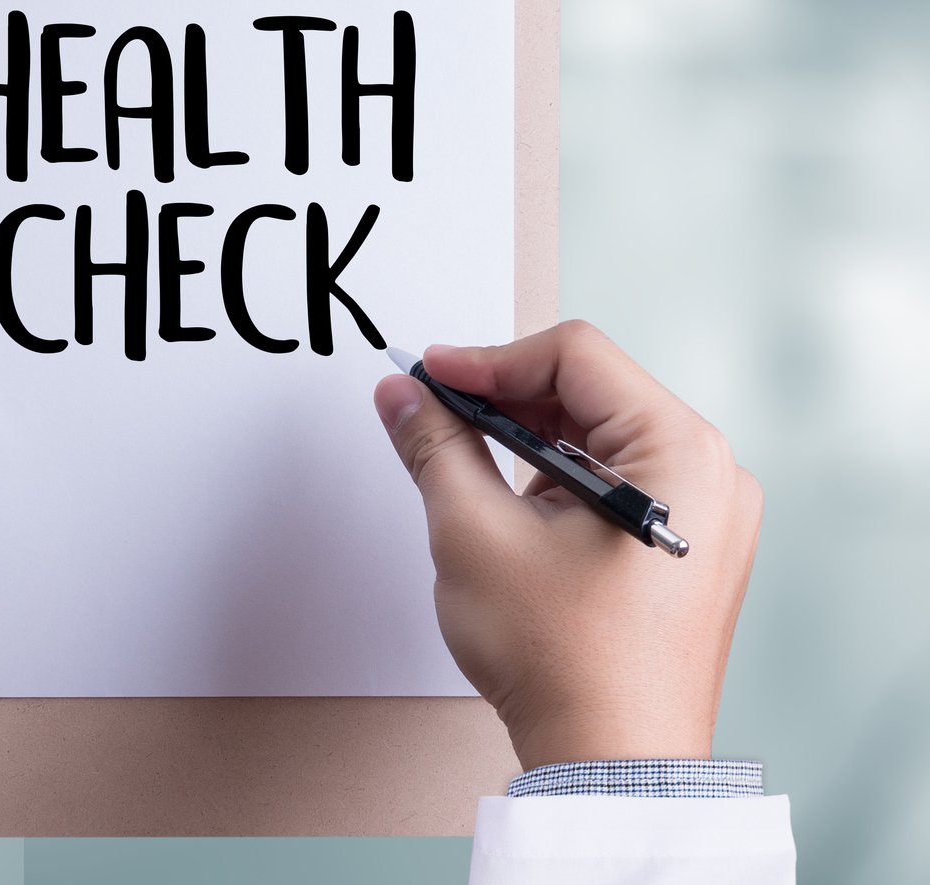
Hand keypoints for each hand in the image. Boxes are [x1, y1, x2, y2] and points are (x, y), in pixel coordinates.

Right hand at [374, 320, 762, 770]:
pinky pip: (619, 477)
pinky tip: (513, 506)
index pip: (575, 356)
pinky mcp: (689, 546)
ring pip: (603, 434)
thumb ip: (434, 446)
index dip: (488, 358)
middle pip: (592, 390)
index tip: (428, 376)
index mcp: (680, 454)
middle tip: (435, 413)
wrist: (610, 760)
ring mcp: (708, 514)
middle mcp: (712, 474)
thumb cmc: (567, 663)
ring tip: (468, 466)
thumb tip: (403, 396)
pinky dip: (558, 477)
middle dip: (506, 397)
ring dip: (529, 438)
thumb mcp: (474, 534)